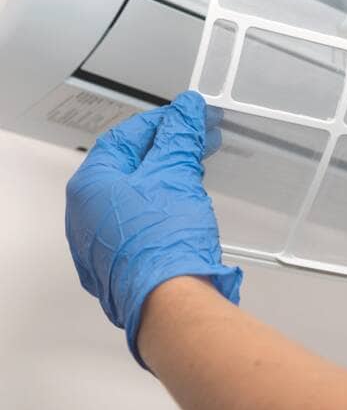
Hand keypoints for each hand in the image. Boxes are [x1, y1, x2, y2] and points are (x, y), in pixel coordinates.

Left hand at [65, 91, 241, 366]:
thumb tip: (186, 110)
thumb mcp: (175, 173)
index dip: (161, 121)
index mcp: (90, 185)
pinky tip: (185, 202)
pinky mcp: (122, 262)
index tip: (186, 116)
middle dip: (167, 148)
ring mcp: (102, 242)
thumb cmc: (162, 240)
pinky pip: (141, 222)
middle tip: (197, 138)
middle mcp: (87, 214)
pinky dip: (163, 204)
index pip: (124, 137)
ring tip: (196, 167)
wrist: (170, 300)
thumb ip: (180, 136)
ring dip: (167, 175)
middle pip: (130, 165)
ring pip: (136, 194)